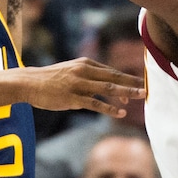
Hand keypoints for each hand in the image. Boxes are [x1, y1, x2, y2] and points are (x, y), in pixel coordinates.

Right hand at [24, 57, 144, 117]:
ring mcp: (79, 85)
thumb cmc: (52, 79)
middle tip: (147, 89)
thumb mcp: (72, 71)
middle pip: (113, 77)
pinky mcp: (72, 98)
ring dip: (126, 93)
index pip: (111, 71)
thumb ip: (89, 76)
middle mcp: (84, 72)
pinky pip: (95, 103)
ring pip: (107, 88)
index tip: (140, 84)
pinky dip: (109, 108)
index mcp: (85, 64)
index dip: (127, 79)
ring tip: (140, 98)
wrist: (30, 82)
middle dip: (132, 83)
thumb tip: (106, 84)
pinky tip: (120, 112)